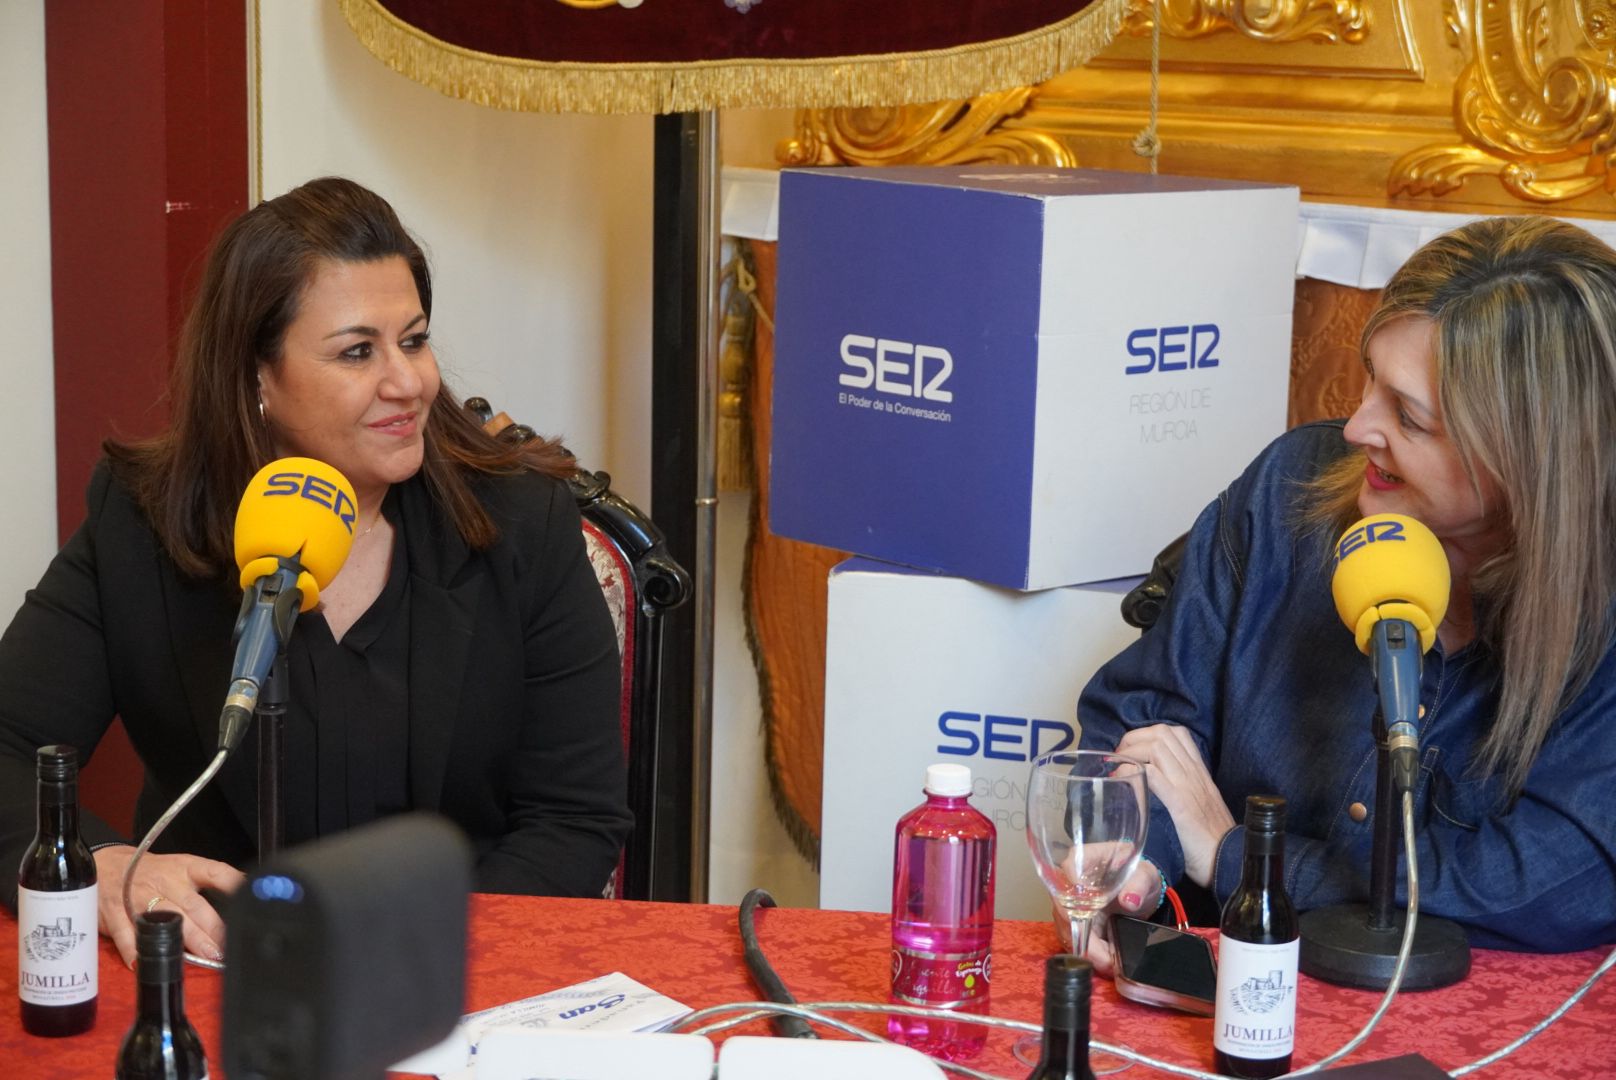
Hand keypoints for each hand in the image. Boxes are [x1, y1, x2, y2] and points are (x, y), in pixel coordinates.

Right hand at [94, 846, 245, 967]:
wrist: (105, 865)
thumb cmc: (152, 872)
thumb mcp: (182, 868)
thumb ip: (210, 884)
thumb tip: (243, 898)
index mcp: (185, 868)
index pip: (215, 872)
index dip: (234, 884)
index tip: (247, 900)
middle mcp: (165, 882)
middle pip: (192, 906)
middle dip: (211, 929)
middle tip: (225, 948)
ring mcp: (139, 898)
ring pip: (165, 920)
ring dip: (185, 941)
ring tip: (201, 957)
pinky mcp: (115, 914)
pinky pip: (126, 934)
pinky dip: (135, 950)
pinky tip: (144, 962)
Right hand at [1049, 858, 1163, 977]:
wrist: (1139, 887)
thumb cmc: (1138, 874)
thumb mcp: (1145, 875)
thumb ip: (1139, 884)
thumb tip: (1129, 900)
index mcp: (1082, 860)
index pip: (1068, 874)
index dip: (1074, 900)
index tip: (1090, 923)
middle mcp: (1068, 881)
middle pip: (1063, 910)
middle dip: (1085, 940)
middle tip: (1107, 960)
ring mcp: (1068, 903)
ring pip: (1067, 930)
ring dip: (1088, 951)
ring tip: (1111, 964)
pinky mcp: (1074, 921)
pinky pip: (1075, 940)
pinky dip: (1090, 954)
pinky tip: (1107, 962)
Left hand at [1115, 723, 1235, 887]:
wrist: (1232, 860)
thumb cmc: (1212, 839)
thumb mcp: (1199, 805)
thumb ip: (1182, 791)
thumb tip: (1153, 787)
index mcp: (1199, 772)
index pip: (1177, 733)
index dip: (1147, 734)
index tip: (1131, 749)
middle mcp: (1194, 773)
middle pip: (1162, 733)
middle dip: (1134, 738)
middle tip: (1119, 756)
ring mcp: (1188, 786)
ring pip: (1158, 746)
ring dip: (1132, 751)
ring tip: (1118, 766)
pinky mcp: (1181, 805)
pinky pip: (1155, 776)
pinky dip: (1135, 771)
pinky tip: (1124, 781)